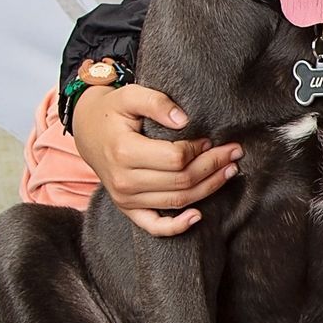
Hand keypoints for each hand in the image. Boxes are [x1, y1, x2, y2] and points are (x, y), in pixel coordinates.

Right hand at [71, 82, 239, 235]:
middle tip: (235, 153)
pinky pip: (154, 226)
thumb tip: (184, 120)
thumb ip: (156, 102)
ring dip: (208, 189)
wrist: (87, 131)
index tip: (211, 138)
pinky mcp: (128, 209)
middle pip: (181, 181)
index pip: (175, 158)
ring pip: (177, 201)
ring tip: (229, 172)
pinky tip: (198, 217)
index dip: (199, 149)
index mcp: (124, 152)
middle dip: (213, 167)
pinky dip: (177, 227)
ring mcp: (126, 199)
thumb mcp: (129, 95)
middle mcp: (124, 181)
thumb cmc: (112, 112)